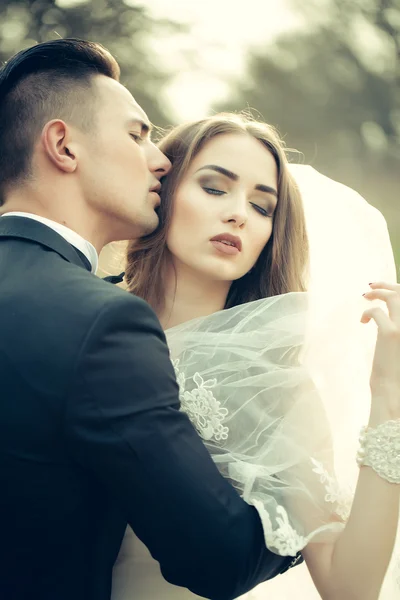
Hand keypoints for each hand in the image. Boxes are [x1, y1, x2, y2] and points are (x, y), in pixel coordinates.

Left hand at [362, 281, 399, 419]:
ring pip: (393, 297)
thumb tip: (388, 317)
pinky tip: (363, 322)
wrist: (395, 391)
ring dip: (378, 292)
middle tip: (371, 285)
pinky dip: (367, 312)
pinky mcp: (391, 333)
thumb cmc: (397, 373)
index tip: (384, 289)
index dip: (397, 290)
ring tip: (366, 295)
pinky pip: (376, 312)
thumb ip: (398, 329)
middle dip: (387, 285)